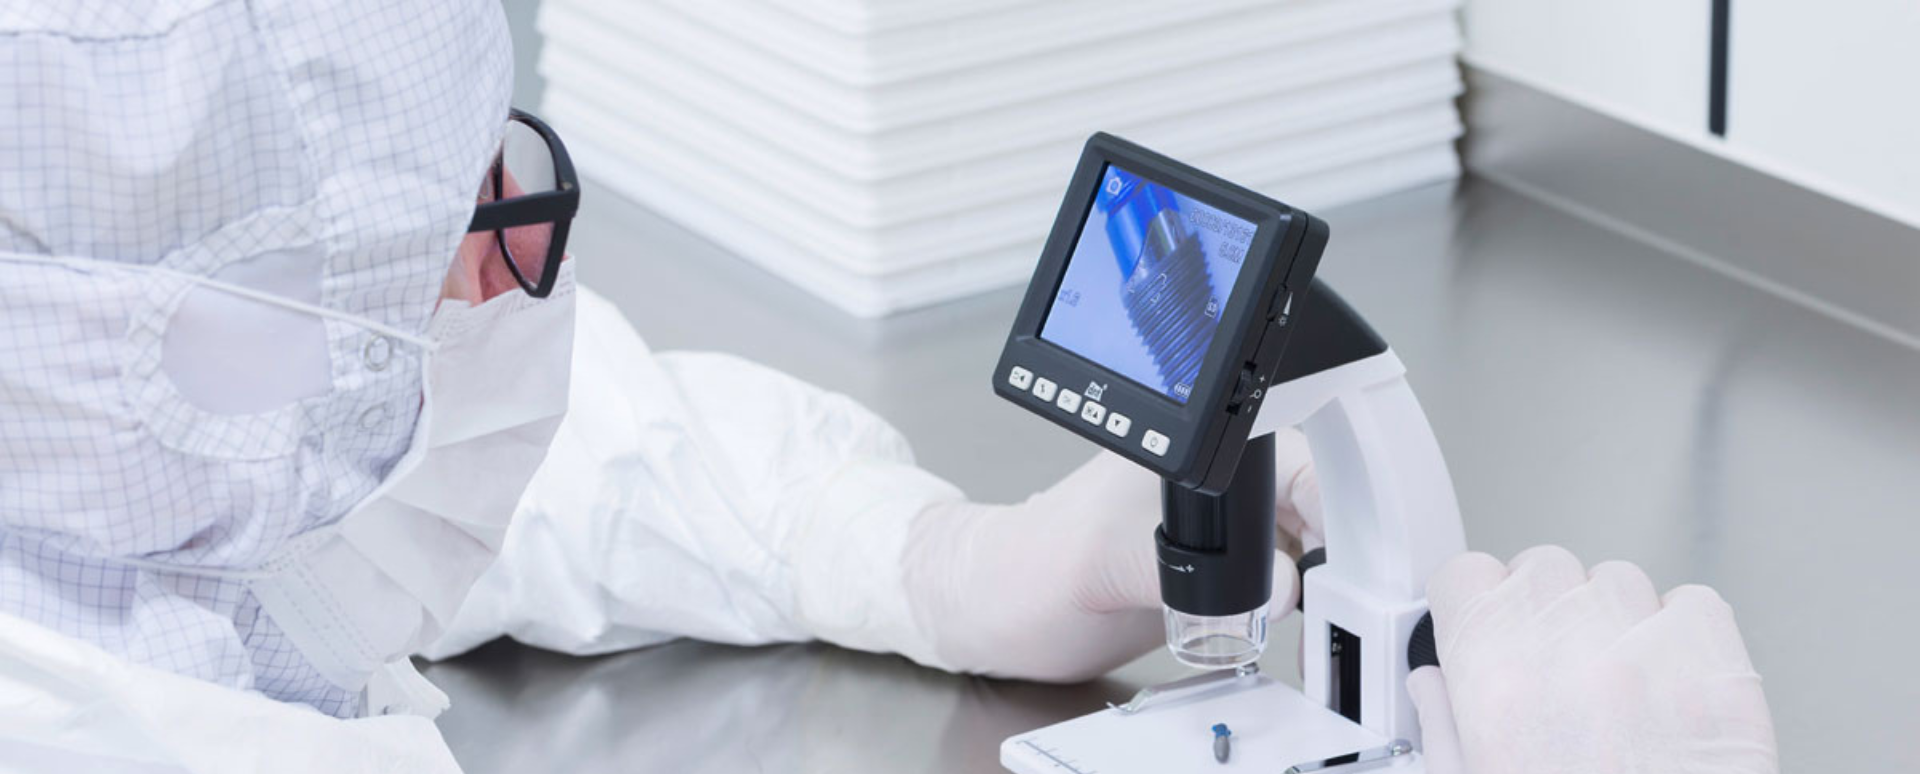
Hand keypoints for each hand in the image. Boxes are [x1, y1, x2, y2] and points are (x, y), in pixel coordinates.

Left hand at [899, 429, 1320, 681]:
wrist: (1001, 611)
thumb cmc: (1033, 562)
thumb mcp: (1106, 561)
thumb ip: (1185, 573)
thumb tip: (1274, 589)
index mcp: (1197, 453)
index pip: (1296, 458)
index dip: (1335, 499)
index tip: (1356, 545)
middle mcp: (1218, 488)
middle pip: (1315, 501)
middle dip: (1336, 543)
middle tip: (1344, 586)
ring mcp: (1220, 532)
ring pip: (1304, 545)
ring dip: (1318, 577)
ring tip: (1318, 606)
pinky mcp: (1215, 576)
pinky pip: (1277, 587)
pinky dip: (1290, 608)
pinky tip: (1281, 623)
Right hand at [1407, 546, 1777, 773]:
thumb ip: (1445, 727)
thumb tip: (1433, 687)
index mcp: (1495, 685)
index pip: (1465, 576)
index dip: (1469, 601)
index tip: (1478, 617)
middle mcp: (1569, 659)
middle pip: (1541, 568)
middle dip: (1540, 606)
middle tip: (1548, 658)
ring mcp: (1650, 662)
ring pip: (1617, 578)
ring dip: (1610, 615)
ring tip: (1613, 676)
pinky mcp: (1720, 675)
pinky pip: (1695, 604)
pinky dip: (1680, 630)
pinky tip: (1666, 677)